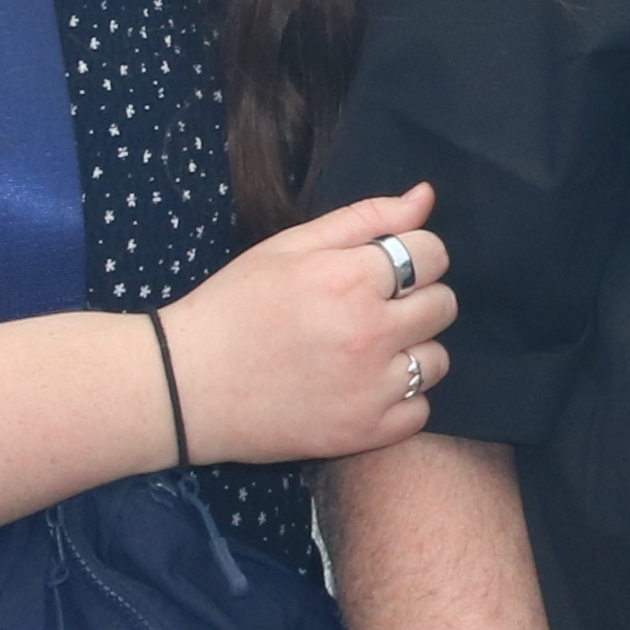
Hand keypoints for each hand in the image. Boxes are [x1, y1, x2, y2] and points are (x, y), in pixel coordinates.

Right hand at [157, 185, 452, 464]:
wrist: (186, 387)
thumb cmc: (234, 306)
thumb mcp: (289, 246)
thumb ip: (365, 218)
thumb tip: (425, 196)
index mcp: (350, 279)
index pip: (433, 253)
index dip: (414, 256)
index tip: (385, 269)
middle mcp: (369, 333)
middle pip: (444, 305)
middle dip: (416, 299)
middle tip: (371, 309)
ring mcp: (370, 388)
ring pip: (437, 360)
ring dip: (412, 351)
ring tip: (366, 351)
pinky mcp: (364, 433)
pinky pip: (419, 410)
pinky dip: (400, 401)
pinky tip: (363, 388)